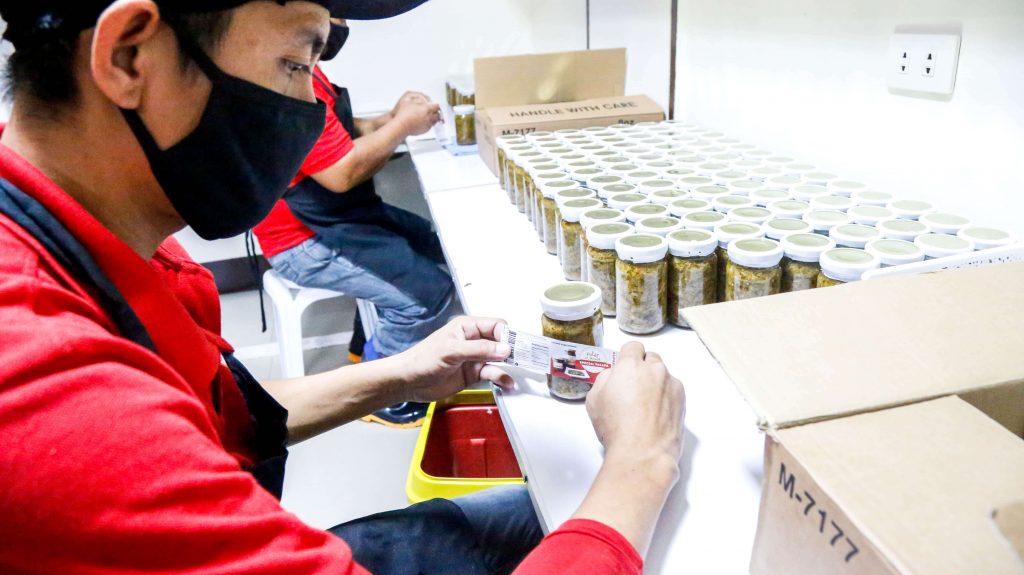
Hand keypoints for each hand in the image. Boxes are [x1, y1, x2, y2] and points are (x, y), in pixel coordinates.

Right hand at [393, 91, 440, 135]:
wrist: (400, 126)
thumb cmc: (403, 114)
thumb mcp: (409, 100)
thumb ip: (418, 98)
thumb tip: (423, 99)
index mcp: (426, 109)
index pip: (437, 106)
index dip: (436, 105)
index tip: (436, 105)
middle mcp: (428, 117)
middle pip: (438, 114)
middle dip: (436, 112)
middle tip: (433, 110)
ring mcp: (427, 124)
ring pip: (435, 121)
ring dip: (433, 118)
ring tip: (428, 116)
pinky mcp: (425, 130)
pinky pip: (430, 126)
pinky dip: (429, 123)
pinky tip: (423, 121)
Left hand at [396, 316, 513, 402]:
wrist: (409, 382)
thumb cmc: (423, 359)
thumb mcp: (452, 351)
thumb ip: (480, 349)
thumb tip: (505, 348)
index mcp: (468, 327)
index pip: (496, 326)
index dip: (508, 335)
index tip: (515, 347)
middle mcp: (474, 341)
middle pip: (501, 342)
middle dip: (513, 350)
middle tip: (524, 359)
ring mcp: (475, 358)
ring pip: (499, 360)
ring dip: (509, 366)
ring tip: (516, 373)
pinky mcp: (474, 374)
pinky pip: (493, 374)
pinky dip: (501, 378)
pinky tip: (507, 383)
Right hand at [587, 342, 685, 469]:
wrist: (642, 453)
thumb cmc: (618, 429)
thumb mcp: (594, 400)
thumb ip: (604, 379)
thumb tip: (612, 375)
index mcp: (630, 366)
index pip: (632, 347)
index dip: (627, 357)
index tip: (624, 367)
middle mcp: (654, 370)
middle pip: (650, 358)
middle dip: (642, 368)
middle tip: (632, 387)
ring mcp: (671, 384)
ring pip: (663, 374)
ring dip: (655, 382)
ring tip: (644, 406)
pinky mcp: (682, 399)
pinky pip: (672, 390)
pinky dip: (665, 397)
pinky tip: (655, 414)